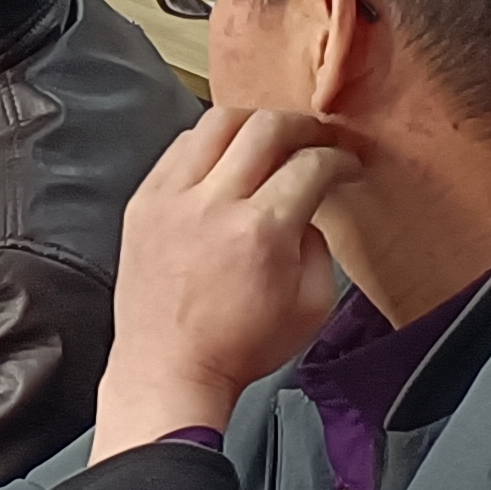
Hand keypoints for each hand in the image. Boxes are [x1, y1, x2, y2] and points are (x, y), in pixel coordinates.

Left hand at [89, 106, 360, 457]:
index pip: (311, 164)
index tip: (348, 166)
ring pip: (214, 123)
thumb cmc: (239, 345)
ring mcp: (169, 199)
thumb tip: (309, 207)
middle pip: (264, 126)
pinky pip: (177, 148)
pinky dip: (208, 143)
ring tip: (271, 142)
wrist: (168, 366)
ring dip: (252, 124)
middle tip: (318, 140)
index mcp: (260, 230)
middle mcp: (211, 204)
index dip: (340, 158)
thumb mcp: (312, 304)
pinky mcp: (141, 203)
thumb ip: (319, 243)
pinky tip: (224, 159)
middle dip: (303, 125)